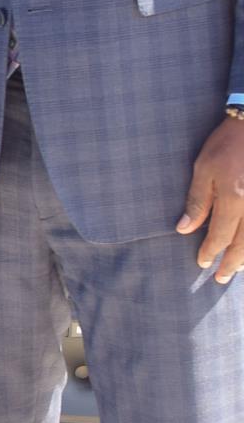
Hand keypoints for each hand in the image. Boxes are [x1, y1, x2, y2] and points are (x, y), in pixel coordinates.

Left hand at [177, 114, 243, 282]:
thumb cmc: (226, 144)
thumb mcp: (203, 169)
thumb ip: (197, 201)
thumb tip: (184, 229)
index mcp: (233, 199)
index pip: (220, 235)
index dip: (211, 251)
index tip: (202, 264)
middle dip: (232, 263)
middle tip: (222, 279)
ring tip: (238, 268)